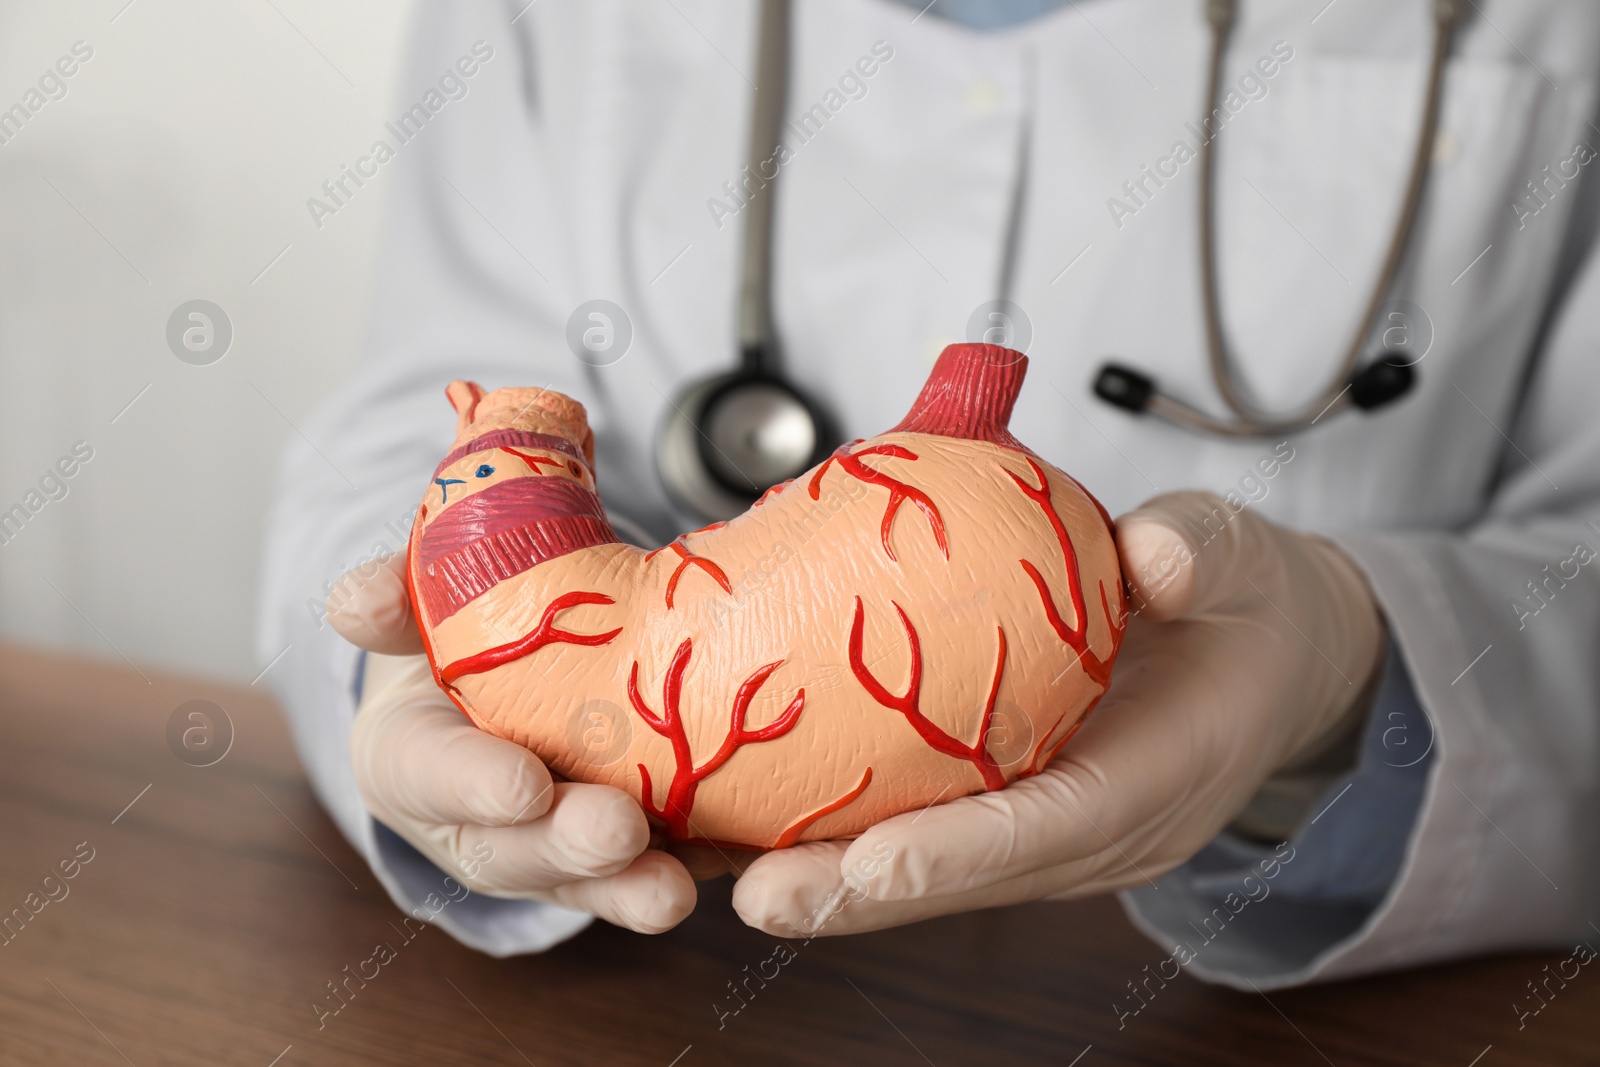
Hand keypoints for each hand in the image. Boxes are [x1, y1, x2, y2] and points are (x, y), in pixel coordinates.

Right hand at [327, 552, 696, 933]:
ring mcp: (551, 852)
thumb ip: (396, 595)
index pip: (430, 778)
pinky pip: (657, 870)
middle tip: (618, 830)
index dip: (473, 785)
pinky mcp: (621, 858)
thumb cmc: (465, 637)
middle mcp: (477, 826)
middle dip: (566, 847)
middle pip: (516, 851)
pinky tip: (740, 860)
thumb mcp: (425, 606)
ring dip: (629, 887)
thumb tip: (351, 602)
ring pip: (587, 882)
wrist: (516, 672)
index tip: (522, 785)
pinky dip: (698, 869)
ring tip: (675, 889)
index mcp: (414, 761)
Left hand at [731, 491, 1384, 935]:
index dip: (964, 854)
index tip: (873, 865)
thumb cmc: (1249, 607)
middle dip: (862, 895)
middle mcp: (1099, 830)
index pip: (1056, 828)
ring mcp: (1056, 832)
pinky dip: (845, 833)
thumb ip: (1201, 554)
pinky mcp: (1020, 812)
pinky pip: (928, 831)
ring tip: (726, 865)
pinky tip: (757, 818)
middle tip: (760, 894)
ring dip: (833, 877)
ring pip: (935, 870)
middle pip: (972, 878)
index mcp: (1162, 777)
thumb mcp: (1241, 559)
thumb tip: (1156, 555)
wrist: (1273, 653)